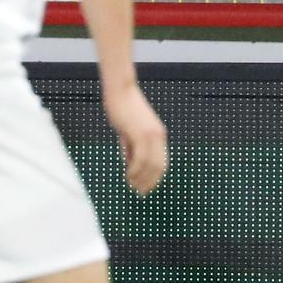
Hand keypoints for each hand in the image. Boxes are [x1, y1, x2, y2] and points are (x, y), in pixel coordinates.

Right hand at [104, 79, 168, 196]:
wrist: (120, 90)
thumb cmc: (122, 108)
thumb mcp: (129, 131)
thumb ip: (131, 147)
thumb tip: (129, 165)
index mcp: (158, 135)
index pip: (161, 162)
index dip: (154, 178)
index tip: (145, 188)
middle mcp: (158, 136)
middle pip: (159, 167)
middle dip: (149, 182)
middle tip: (139, 192)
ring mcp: (151, 135)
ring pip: (150, 165)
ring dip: (141, 179)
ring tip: (131, 185)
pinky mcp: (140, 133)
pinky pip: (140, 159)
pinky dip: (135, 171)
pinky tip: (127, 175)